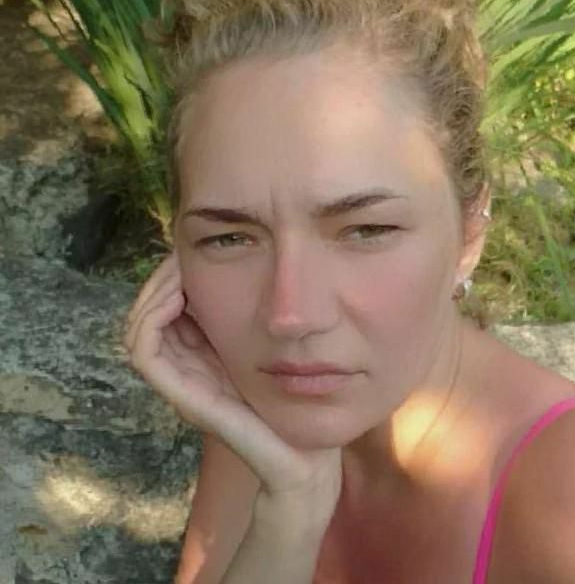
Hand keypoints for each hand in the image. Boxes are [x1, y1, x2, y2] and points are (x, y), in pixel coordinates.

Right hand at [124, 252, 342, 521]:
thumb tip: (247, 261)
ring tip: (179, 267)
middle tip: (183, 250)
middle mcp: (186, 366)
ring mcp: (181, 382)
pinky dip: (152, 317)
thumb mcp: (274, 343)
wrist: (305, 456)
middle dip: (162, 276)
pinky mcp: (183, 396)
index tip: (194, 248)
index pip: (168, 306)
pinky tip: (181, 294)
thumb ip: (255, 313)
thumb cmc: (297, 399)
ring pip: (139, 326)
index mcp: (203, 353)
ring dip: (154, 291)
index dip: (173, 274)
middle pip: (149, 311)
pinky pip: (144, 350)